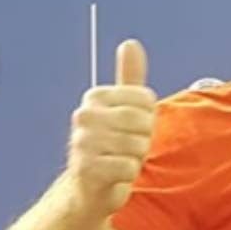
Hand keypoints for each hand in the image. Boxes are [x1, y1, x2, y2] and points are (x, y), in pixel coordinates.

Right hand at [67, 40, 155, 215]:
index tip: (133, 128)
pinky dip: (128, 174)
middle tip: (128, 148)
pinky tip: (115, 175)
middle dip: (143, 139)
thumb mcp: (124, 107)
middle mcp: (84, 116)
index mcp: (95, 96)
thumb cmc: (114, 144)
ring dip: (136, 158)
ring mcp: (82, 142)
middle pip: (143, 122)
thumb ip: (130, 77)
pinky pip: (129, 168)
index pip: (146, 100)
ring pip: (137, 146)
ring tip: (121, 160)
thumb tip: (130, 43)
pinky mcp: (86, 169)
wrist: (91, 186)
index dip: (148, 118)